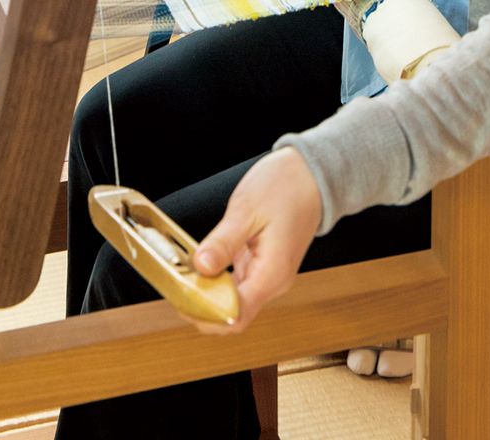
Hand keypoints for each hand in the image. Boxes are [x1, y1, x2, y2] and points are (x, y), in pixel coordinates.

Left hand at [190, 148, 321, 333]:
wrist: (312, 174)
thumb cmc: (286, 186)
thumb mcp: (247, 209)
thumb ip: (224, 242)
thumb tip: (201, 267)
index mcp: (272, 274)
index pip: (235, 315)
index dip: (206, 313)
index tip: (181, 299)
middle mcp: (273, 282)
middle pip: (233, 314)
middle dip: (202, 306)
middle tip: (176, 286)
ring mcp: (269, 275)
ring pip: (233, 301)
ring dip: (208, 294)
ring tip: (183, 277)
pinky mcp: (264, 266)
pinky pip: (237, 284)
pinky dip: (218, 280)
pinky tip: (201, 267)